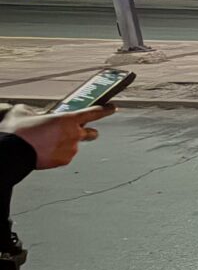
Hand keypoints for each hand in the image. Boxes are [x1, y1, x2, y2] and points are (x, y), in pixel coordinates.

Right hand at [0, 105, 115, 168]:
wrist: (12, 152)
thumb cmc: (19, 132)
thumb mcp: (23, 112)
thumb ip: (34, 111)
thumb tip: (33, 113)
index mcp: (68, 119)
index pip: (93, 112)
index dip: (105, 110)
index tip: (113, 108)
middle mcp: (74, 134)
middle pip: (91, 133)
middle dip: (89, 131)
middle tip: (78, 131)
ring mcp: (70, 149)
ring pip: (74, 145)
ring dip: (65, 143)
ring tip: (47, 142)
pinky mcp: (64, 161)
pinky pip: (65, 155)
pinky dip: (58, 153)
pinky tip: (45, 150)